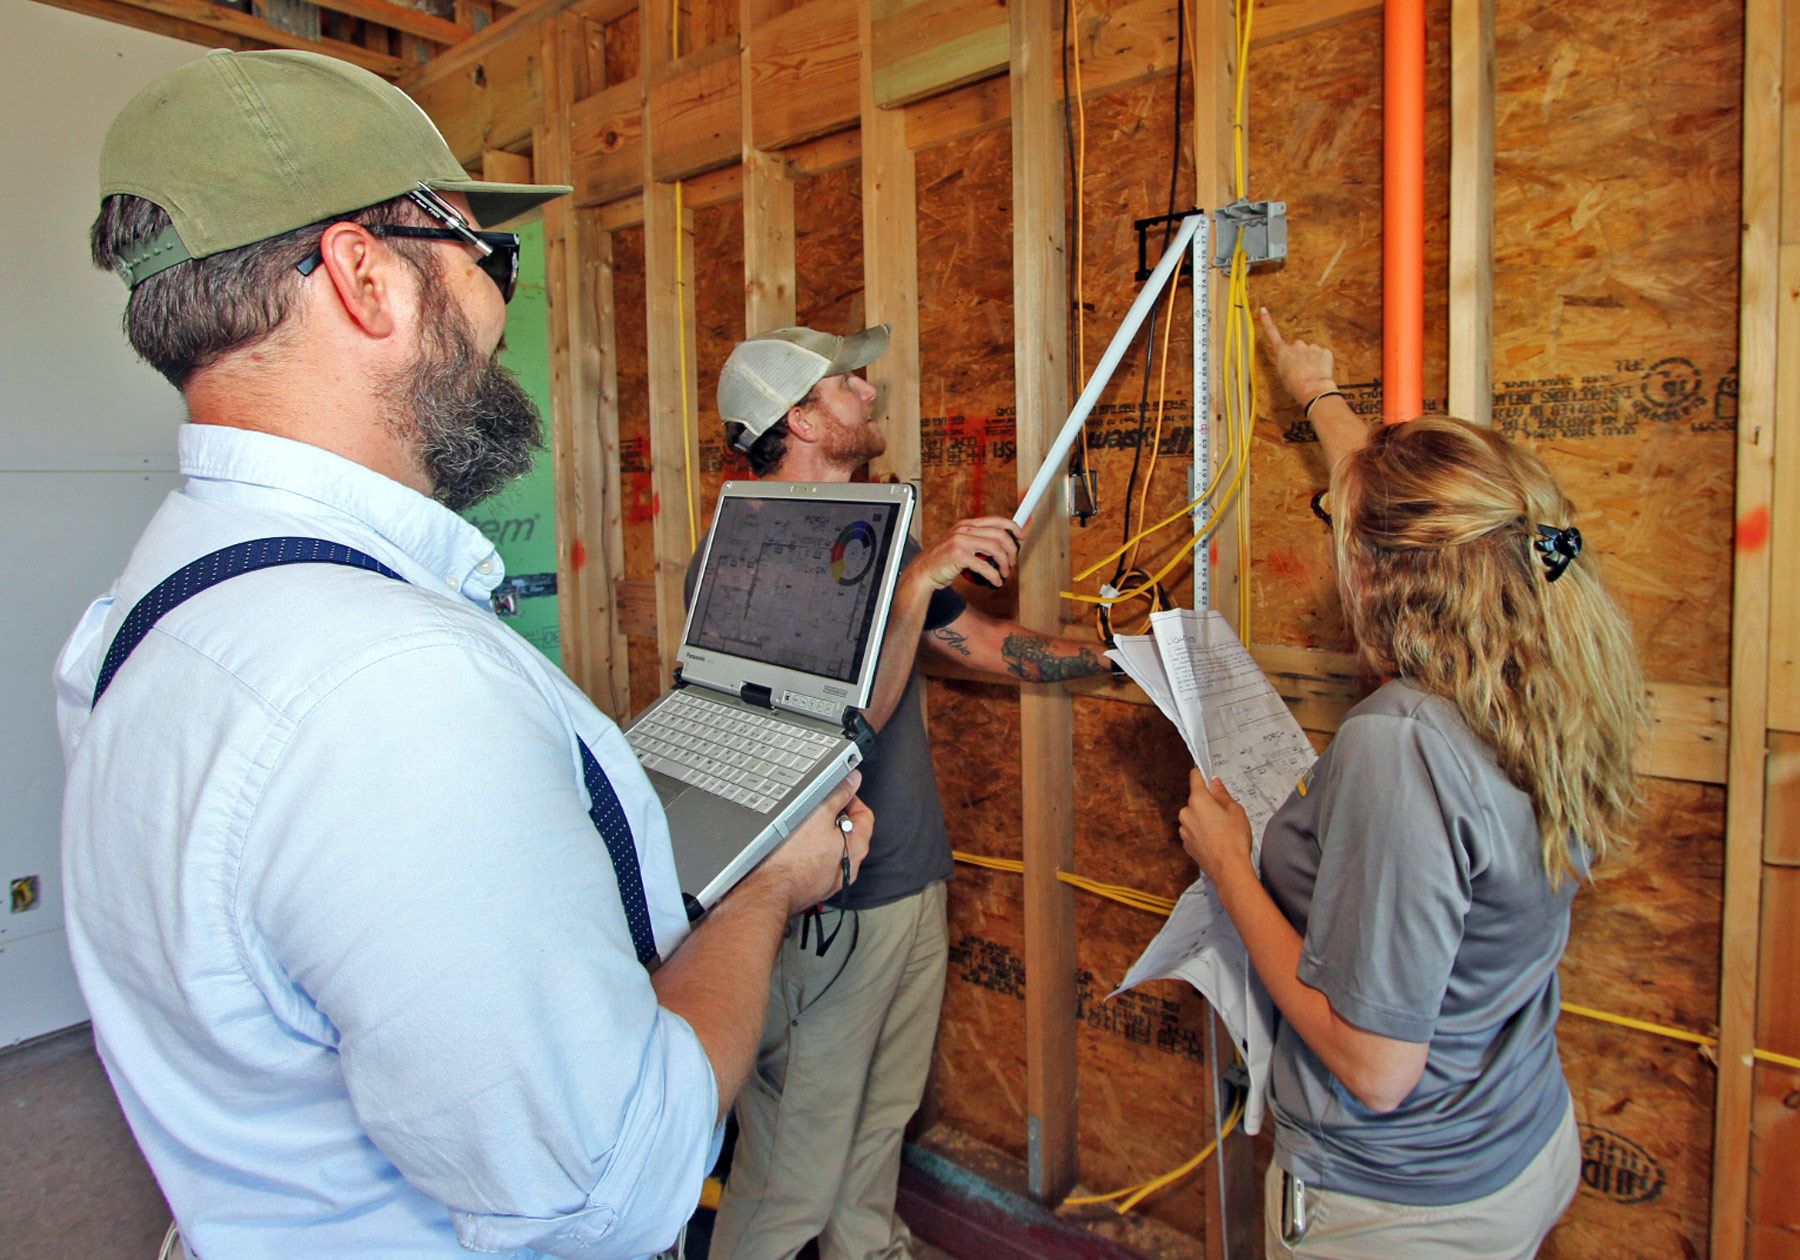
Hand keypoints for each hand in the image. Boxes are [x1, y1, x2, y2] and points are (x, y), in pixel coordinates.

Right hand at [755, 771, 872, 915]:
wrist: (763, 891)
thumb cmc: (790, 858)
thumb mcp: (818, 812)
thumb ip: (839, 794)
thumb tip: (852, 780)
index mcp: (856, 849)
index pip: (864, 815)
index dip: (849, 799)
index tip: (834, 792)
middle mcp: (845, 868)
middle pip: (846, 832)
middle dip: (829, 817)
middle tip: (811, 810)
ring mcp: (826, 880)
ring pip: (826, 848)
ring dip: (814, 835)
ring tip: (795, 828)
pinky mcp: (807, 886)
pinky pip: (810, 862)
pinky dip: (802, 852)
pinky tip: (787, 847)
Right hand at [909, 516, 1020, 589]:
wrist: (923, 572)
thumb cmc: (944, 561)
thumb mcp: (960, 544)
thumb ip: (977, 541)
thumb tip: (1001, 545)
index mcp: (966, 524)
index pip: (996, 520)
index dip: (1013, 528)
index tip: (1021, 537)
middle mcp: (964, 529)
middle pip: (1000, 535)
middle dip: (1011, 550)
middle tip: (1012, 563)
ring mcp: (960, 541)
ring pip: (995, 549)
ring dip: (1004, 564)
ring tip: (1004, 574)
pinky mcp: (958, 556)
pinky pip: (985, 566)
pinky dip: (994, 576)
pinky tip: (995, 582)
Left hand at [1178, 769, 1254, 884]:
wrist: (1229, 868)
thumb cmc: (1234, 838)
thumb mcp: (1235, 810)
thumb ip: (1222, 794)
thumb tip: (1215, 783)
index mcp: (1198, 800)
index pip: (1195, 778)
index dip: (1201, 774)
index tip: (1204, 772)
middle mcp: (1186, 813)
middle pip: (1195, 800)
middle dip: (1207, 803)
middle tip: (1224, 812)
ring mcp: (1184, 830)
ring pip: (1194, 817)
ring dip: (1204, 819)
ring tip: (1222, 829)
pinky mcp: (1186, 844)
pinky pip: (1193, 831)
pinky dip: (1202, 832)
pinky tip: (1216, 840)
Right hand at [1259, 308, 1338, 409]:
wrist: (1312, 388)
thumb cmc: (1295, 386)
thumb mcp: (1283, 375)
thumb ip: (1287, 363)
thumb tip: (1295, 362)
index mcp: (1282, 351)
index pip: (1272, 333)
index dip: (1267, 321)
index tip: (1264, 310)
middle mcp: (1296, 345)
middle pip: (1297, 347)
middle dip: (1299, 356)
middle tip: (1301, 371)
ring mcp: (1311, 347)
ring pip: (1311, 352)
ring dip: (1311, 360)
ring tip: (1311, 374)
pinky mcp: (1324, 351)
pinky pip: (1323, 356)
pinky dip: (1322, 363)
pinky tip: (1320, 372)